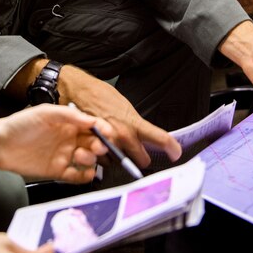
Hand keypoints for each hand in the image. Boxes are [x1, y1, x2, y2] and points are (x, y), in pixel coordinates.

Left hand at [0, 104, 112, 182]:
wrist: (0, 143)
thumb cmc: (20, 124)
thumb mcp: (45, 113)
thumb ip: (69, 115)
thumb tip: (91, 119)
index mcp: (69, 123)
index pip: (92, 126)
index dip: (103, 129)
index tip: (108, 133)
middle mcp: (69, 139)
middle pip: (94, 143)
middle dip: (100, 145)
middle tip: (98, 147)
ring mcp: (64, 155)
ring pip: (87, 160)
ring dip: (90, 159)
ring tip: (81, 155)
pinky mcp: (57, 171)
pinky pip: (76, 176)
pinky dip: (84, 176)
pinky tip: (84, 173)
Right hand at [54, 65, 181, 169]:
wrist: (77, 90)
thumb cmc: (99, 94)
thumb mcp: (124, 106)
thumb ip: (134, 123)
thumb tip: (144, 135)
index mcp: (133, 123)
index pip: (159, 138)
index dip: (171, 147)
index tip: (176, 152)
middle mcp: (123, 136)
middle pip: (141, 160)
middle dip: (140, 157)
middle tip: (138, 151)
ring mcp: (108, 143)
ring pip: (122, 162)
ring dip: (120, 157)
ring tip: (115, 143)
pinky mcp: (94, 147)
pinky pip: (105, 161)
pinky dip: (105, 156)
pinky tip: (103, 145)